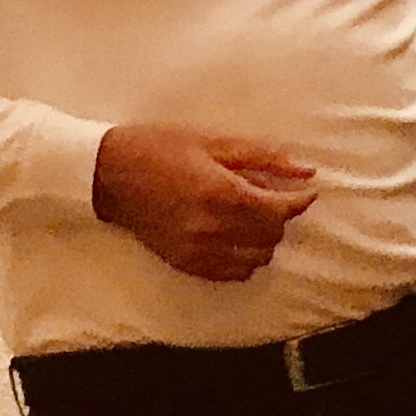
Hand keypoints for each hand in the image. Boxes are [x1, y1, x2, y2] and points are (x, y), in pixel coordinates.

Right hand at [91, 123, 317, 281]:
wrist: (108, 173)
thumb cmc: (162, 147)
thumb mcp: (215, 141)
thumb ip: (264, 157)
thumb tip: (307, 171)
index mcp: (222, 193)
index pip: (279, 210)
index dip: (300, 201)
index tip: (306, 192)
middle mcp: (213, 228)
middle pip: (271, 236)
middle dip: (280, 217)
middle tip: (272, 198)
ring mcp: (197, 250)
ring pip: (256, 259)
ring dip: (264, 240)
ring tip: (252, 218)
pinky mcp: (184, 263)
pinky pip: (231, 274)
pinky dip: (244, 260)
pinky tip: (237, 239)